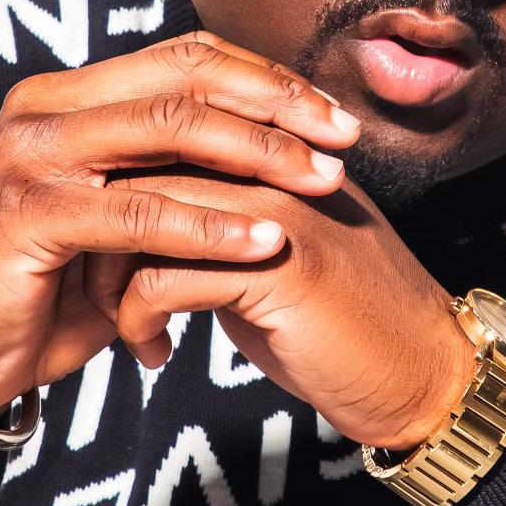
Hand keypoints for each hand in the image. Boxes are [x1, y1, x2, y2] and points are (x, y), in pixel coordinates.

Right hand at [0, 30, 363, 454]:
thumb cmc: (39, 297)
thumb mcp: (113, 225)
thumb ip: (167, 183)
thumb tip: (269, 159)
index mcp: (69, 99)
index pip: (184, 59)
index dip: (264, 78)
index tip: (332, 114)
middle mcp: (45, 109)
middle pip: (184, 79)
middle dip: (276, 104)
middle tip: (345, 137)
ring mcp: (31, 155)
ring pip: (168, 130)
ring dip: (257, 153)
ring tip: (323, 181)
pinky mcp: (26, 213)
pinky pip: (137, 211)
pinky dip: (208, 224)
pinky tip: (265, 239)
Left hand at [80, 166, 482, 452]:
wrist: (418, 377)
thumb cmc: (338, 323)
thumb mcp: (268, 252)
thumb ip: (217, 214)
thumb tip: (137, 203)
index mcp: (272, 149)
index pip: (161, 128)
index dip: (114, 183)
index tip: (92, 241)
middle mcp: (273, 162)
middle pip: (139, 161)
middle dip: (96, 225)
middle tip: (88, 281)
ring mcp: (277, 207)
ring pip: (140, 214)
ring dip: (109, 276)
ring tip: (115, 320)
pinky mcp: (276, 266)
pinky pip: (163, 276)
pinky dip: (139, 319)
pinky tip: (154, 351)